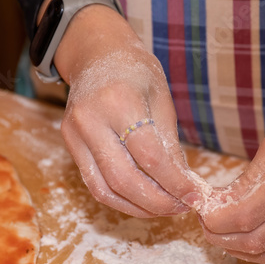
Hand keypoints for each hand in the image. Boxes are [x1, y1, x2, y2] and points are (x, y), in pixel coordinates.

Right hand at [51, 0, 202, 217]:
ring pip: (105, 189)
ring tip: (165, 209)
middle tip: (182, 208)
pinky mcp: (70, 144)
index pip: (149, 156)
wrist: (96, 54)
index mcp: (119, 100)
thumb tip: (184, 186)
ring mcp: (74, 133)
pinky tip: (143, 201)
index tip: (194, 196)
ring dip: (139, 207)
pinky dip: (120, 200)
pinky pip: (94, 183)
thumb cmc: (135, 72)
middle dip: (157, 202)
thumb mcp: (162, 99)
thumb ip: (170, 144)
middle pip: (124, 178)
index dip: (174, 183)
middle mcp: (91, 119)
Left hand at [197, 70, 264, 263]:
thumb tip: (220, 205)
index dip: (215, 223)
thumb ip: (249, 180)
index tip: (201, 215)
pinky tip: (253, 239)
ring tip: (227, 239)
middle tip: (208, 229)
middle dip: (223, 240)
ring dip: (244, 252)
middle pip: (255, 242)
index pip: (242, 217)